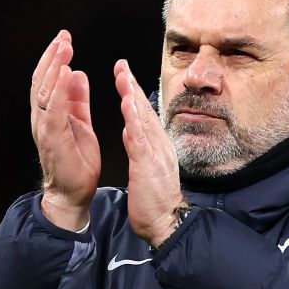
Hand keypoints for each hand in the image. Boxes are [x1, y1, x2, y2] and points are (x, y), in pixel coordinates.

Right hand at [31, 30, 100, 230]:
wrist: (74, 192)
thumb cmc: (77, 161)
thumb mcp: (80, 122)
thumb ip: (77, 99)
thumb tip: (78, 73)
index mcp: (49, 114)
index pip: (47, 80)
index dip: (54, 58)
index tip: (64, 39)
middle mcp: (43, 118)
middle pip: (42, 81)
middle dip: (52, 56)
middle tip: (63, 36)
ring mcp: (45, 128)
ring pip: (45, 91)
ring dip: (54, 67)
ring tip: (64, 48)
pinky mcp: (53, 139)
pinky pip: (54, 110)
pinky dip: (59, 90)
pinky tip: (66, 74)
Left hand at [114, 59, 183, 245]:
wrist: (166, 224)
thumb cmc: (155, 201)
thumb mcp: (146, 169)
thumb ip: (139, 148)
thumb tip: (130, 131)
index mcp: (157, 146)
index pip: (144, 114)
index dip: (134, 93)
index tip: (124, 75)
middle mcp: (159, 145)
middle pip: (144, 110)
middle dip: (132, 86)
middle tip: (121, 65)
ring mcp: (155, 154)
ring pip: (142, 119)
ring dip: (132, 96)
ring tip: (123, 76)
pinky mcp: (148, 165)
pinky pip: (139, 139)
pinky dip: (133, 120)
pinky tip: (127, 105)